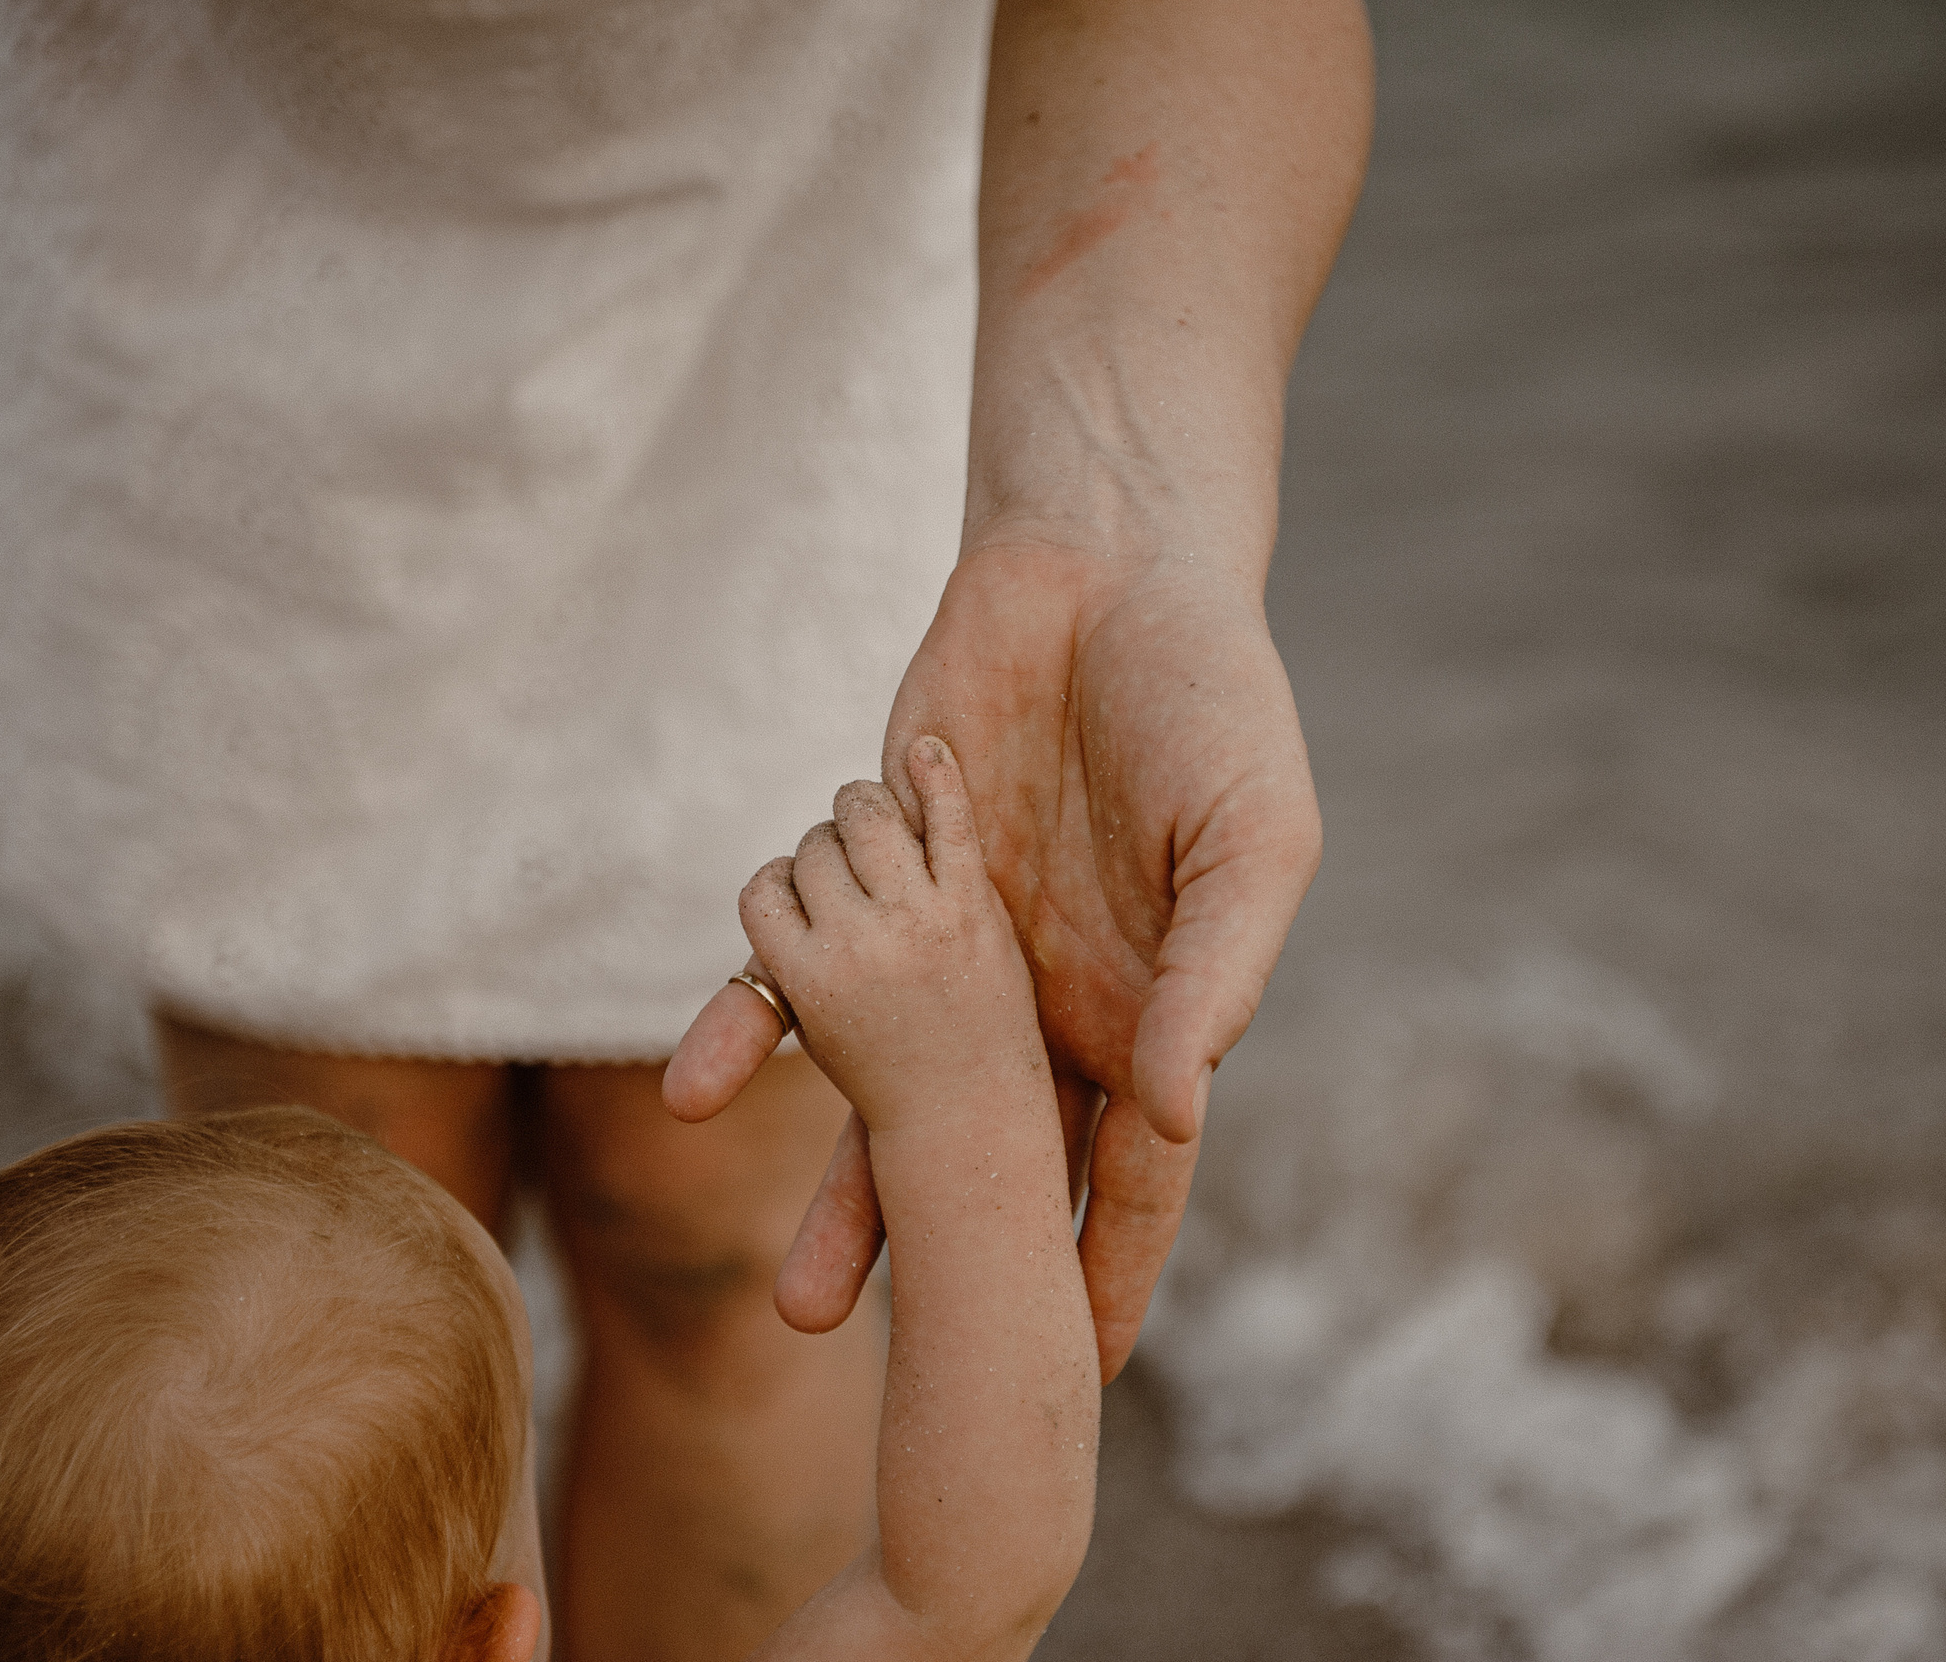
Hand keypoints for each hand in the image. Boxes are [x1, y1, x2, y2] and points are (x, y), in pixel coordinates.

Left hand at [669, 537, 1319, 1376]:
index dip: (1110, 1266)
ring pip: (882, 1096)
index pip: (1131, 1170)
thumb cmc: (1208, 700)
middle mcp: (1036, 1002)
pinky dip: (747, 1020)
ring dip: (841, 1194)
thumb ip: (1213, 973)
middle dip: (957, 1269)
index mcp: (1142, 1008)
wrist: (1101, 569)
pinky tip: (695, 1087)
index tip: (1081, 1373)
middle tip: (917, 1375)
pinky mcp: (868, 878)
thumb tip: (1172, 1114)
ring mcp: (945, 948)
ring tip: (799, 1303)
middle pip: (992, 1164)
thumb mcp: (1250, 838)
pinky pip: (796, 964)